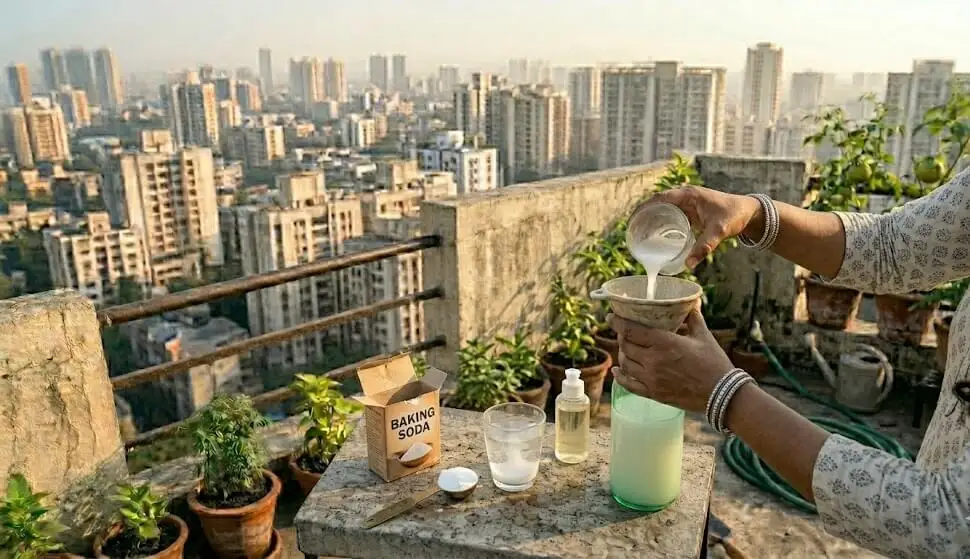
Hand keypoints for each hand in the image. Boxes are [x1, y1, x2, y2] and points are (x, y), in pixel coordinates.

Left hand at [609, 307, 733, 412]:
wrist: (722, 394)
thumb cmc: (714, 363)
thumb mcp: (703, 336)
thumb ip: (693, 318)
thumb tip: (691, 302)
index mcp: (664, 343)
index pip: (630, 330)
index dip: (617, 322)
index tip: (611, 316)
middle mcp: (653, 361)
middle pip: (625, 346)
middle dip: (622, 336)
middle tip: (625, 332)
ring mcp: (651, 379)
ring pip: (625, 363)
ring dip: (622, 354)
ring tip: (626, 348)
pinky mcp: (653, 394)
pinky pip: (629, 385)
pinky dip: (620, 377)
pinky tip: (618, 371)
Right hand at [642, 186, 762, 267]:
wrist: (750, 212)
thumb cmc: (734, 216)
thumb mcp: (718, 231)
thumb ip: (704, 247)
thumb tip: (689, 265)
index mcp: (688, 195)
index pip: (659, 199)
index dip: (644, 208)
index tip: (633, 220)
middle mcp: (685, 196)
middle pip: (657, 204)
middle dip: (643, 216)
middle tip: (632, 232)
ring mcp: (687, 203)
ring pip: (663, 210)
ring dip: (651, 220)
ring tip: (638, 235)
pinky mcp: (690, 211)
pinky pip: (670, 215)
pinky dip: (661, 223)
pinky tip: (654, 236)